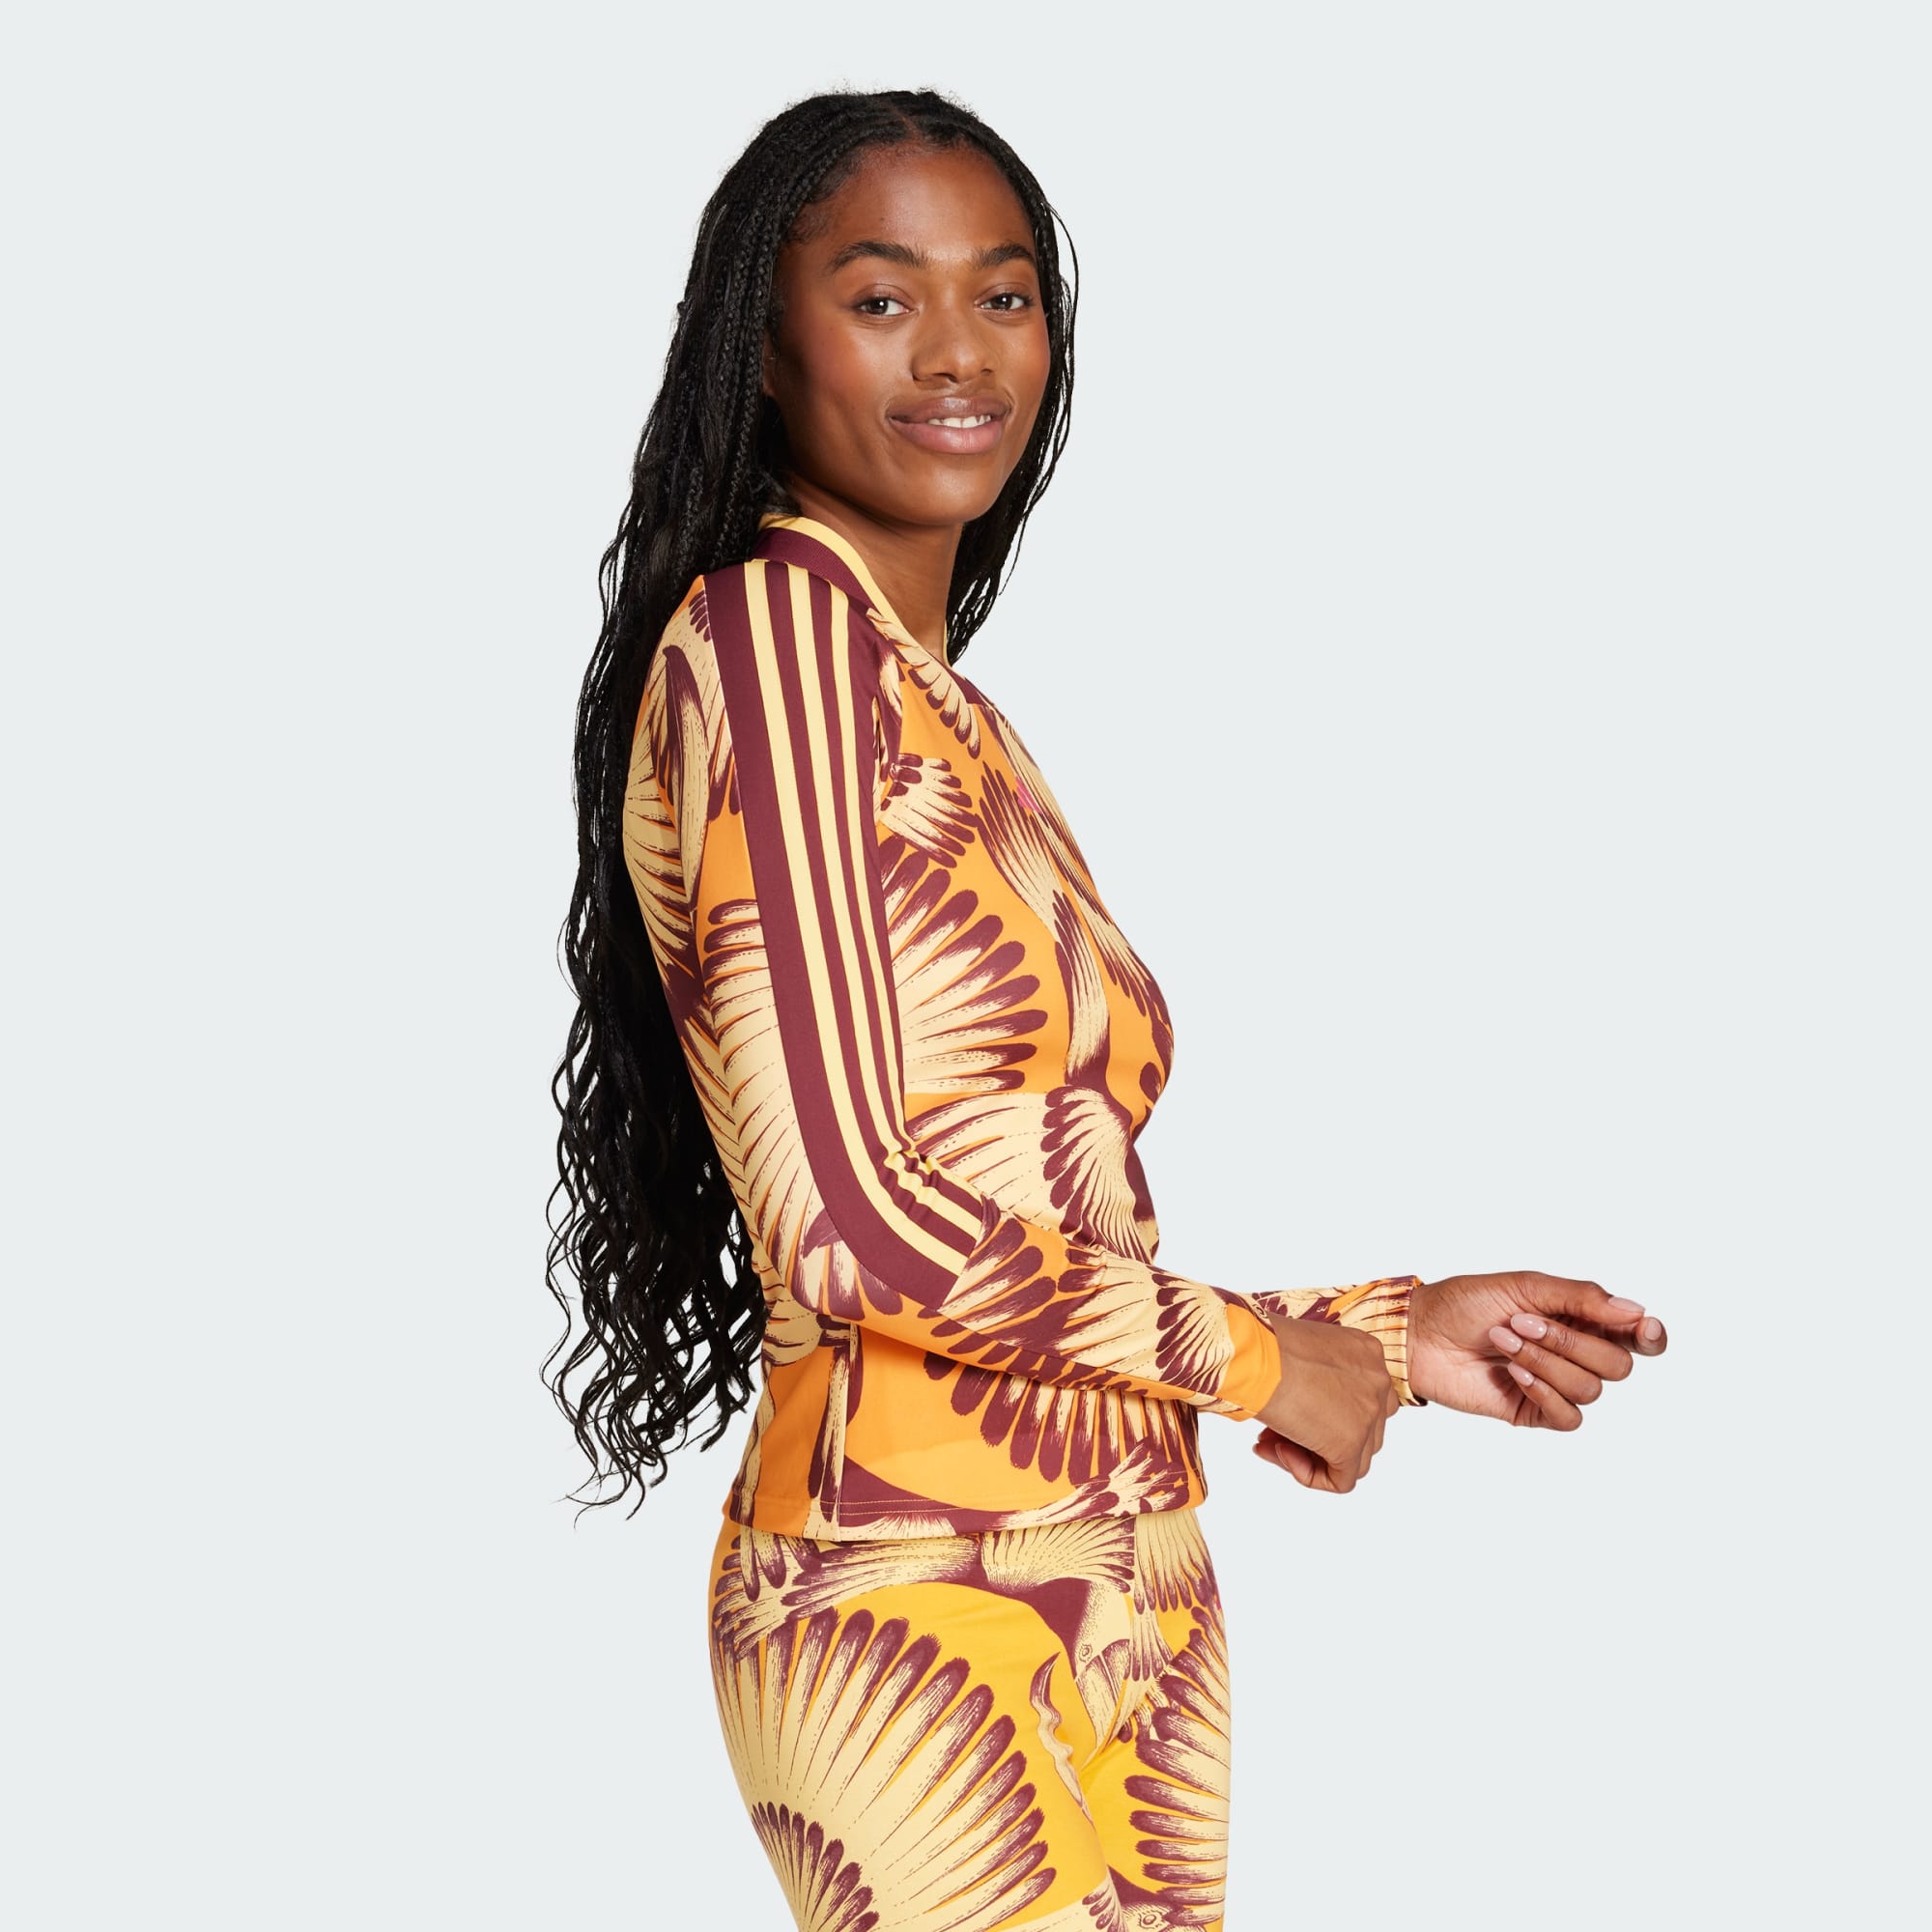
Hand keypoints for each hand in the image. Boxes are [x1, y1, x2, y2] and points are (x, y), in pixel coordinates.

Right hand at [1249, 1308, 1400, 1492]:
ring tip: (1269, 1444)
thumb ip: (1318, 1377)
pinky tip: (1278, 1452)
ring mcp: (1369, 1414)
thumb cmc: (1263, 1345)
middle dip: (1317, 1435)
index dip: (1327, 1412)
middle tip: (1274, 1433)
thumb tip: (1307, 1409)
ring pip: (1354, 1457)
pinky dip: (1309, 1474)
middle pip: (1362, 1428)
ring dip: (1309, 1455)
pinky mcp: (1351, 1444)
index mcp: (1367, 1352)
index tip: (1291, 1410)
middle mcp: (1377, 1381)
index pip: (1361, 1397)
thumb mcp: (1303, 1351)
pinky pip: (1341, 1480)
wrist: (1255, 1357)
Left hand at [1408, 1270, 1667, 1426]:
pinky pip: (1568, 1416)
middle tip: (1523, 1322)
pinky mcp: (1535, 1411)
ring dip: (1544, 1361)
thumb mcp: (1525, 1287)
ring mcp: (1557, 1384)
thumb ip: (1582, 1298)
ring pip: (1590, 1390)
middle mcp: (1576, 1353)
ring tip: (1503, 1340)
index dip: (1651, 1338)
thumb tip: (1635, 1311)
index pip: (1636, 1337)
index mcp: (1581, 1319)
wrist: (1420, 1334)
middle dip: (1571, 1343)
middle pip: (1618, 1366)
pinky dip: (1543, 1391)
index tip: (1642, 1329)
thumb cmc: (1466, 1302)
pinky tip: (1512, 1373)